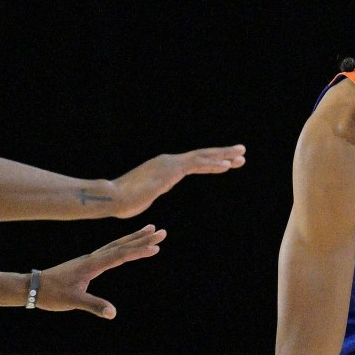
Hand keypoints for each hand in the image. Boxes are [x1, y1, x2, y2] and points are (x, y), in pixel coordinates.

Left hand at [37, 225, 165, 317]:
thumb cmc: (52, 294)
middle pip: (122, 244)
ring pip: (117, 244)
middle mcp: (93, 258)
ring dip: (134, 237)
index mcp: (92, 265)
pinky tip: (128, 244)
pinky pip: (111, 250)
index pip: (120, 255)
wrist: (33, 287)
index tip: (156, 248)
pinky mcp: (89, 262)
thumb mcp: (73, 302)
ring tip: (150, 230)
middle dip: (142, 238)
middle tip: (162, 232)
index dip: (138, 251)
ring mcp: (91, 259)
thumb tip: (112, 313)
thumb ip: (93, 306)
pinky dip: (124, 245)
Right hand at [110, 145, 245, 217]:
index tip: (228, 163)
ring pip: (202, 158)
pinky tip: (227, 165)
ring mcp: (171, 164)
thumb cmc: (124, 201)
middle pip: (202, 157)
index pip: (194, 163)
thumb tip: (147, 193)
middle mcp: (169, 162)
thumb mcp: (144, 196)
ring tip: (241, 155)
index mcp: (165, 168)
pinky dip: (213, 164)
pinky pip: (196, 165)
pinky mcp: (171, 170)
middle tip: (241, 152)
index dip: (212, 162)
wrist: (112, 198)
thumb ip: (151, 192)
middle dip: (223, 154)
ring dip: (223, 156)